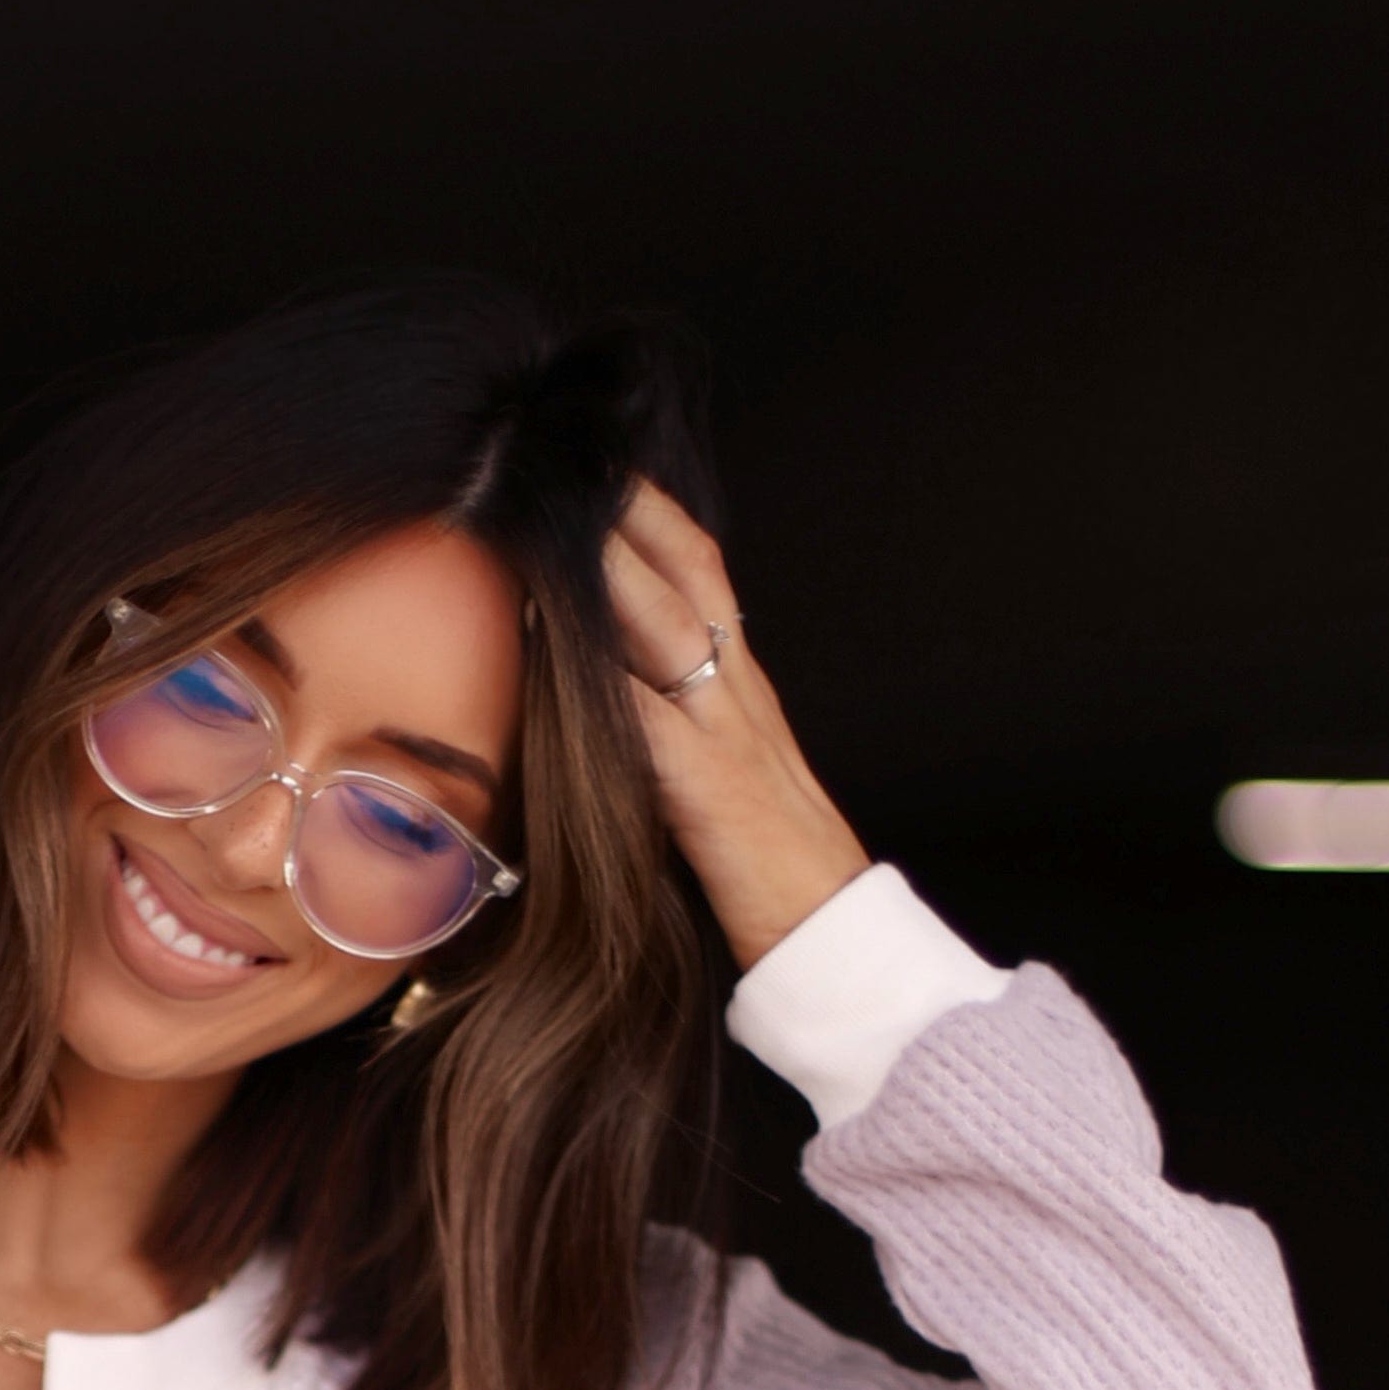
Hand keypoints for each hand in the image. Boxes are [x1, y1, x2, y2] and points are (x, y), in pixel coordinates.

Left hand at [604, 481, 868, 971]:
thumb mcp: (723, 773)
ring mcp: (728, 734)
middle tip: (570, 456)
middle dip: (630, 510)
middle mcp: (739, 692)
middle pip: (688, 573)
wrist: (832, 933)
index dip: (651, 516)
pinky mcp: (709, 789)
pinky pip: (649, 718)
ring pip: (669, 626)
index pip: (700, 574)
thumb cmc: (769, 868)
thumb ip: (676, 726)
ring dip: (613, 567)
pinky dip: (602, 674)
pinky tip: (556, 639)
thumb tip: (606, 693)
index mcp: (742, 686)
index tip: (600, 469)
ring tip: (557, 518)